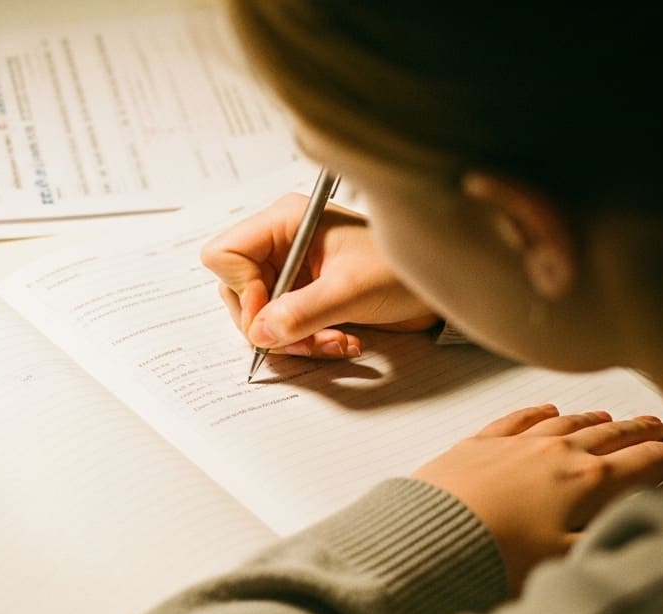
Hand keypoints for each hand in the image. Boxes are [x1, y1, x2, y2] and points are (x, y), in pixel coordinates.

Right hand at [200, 193, 436, 357]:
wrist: (438, 288)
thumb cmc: (401, 271)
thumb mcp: (351, 290)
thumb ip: (302, 311)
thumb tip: (260, 332)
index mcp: (286, 221)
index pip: (225, 254)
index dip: (243, 291)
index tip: (273, 315)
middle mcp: (282, 244)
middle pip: (237, 291)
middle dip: (270, 324)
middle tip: (305, 338)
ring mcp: (293, 271)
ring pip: (260, 316)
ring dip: (293, 340)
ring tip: (333, 341)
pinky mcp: (305, 296)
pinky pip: (284, 328)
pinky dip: (308, 342)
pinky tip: (342, 341)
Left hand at [412, 405, 662, 594]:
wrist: (426, 539)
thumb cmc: (496, 558)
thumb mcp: (565, 561)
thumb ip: (610, 539)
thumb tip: (648, 528)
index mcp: (588, 481)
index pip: (647, 462)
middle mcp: (558, 451)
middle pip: (613, 434)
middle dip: (643, 429)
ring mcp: (518, 442)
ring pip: (570, 420)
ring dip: (598, 418)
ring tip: (615, 417)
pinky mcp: (480, 442)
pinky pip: (520, 417)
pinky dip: (542, 411)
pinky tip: (549, 409)